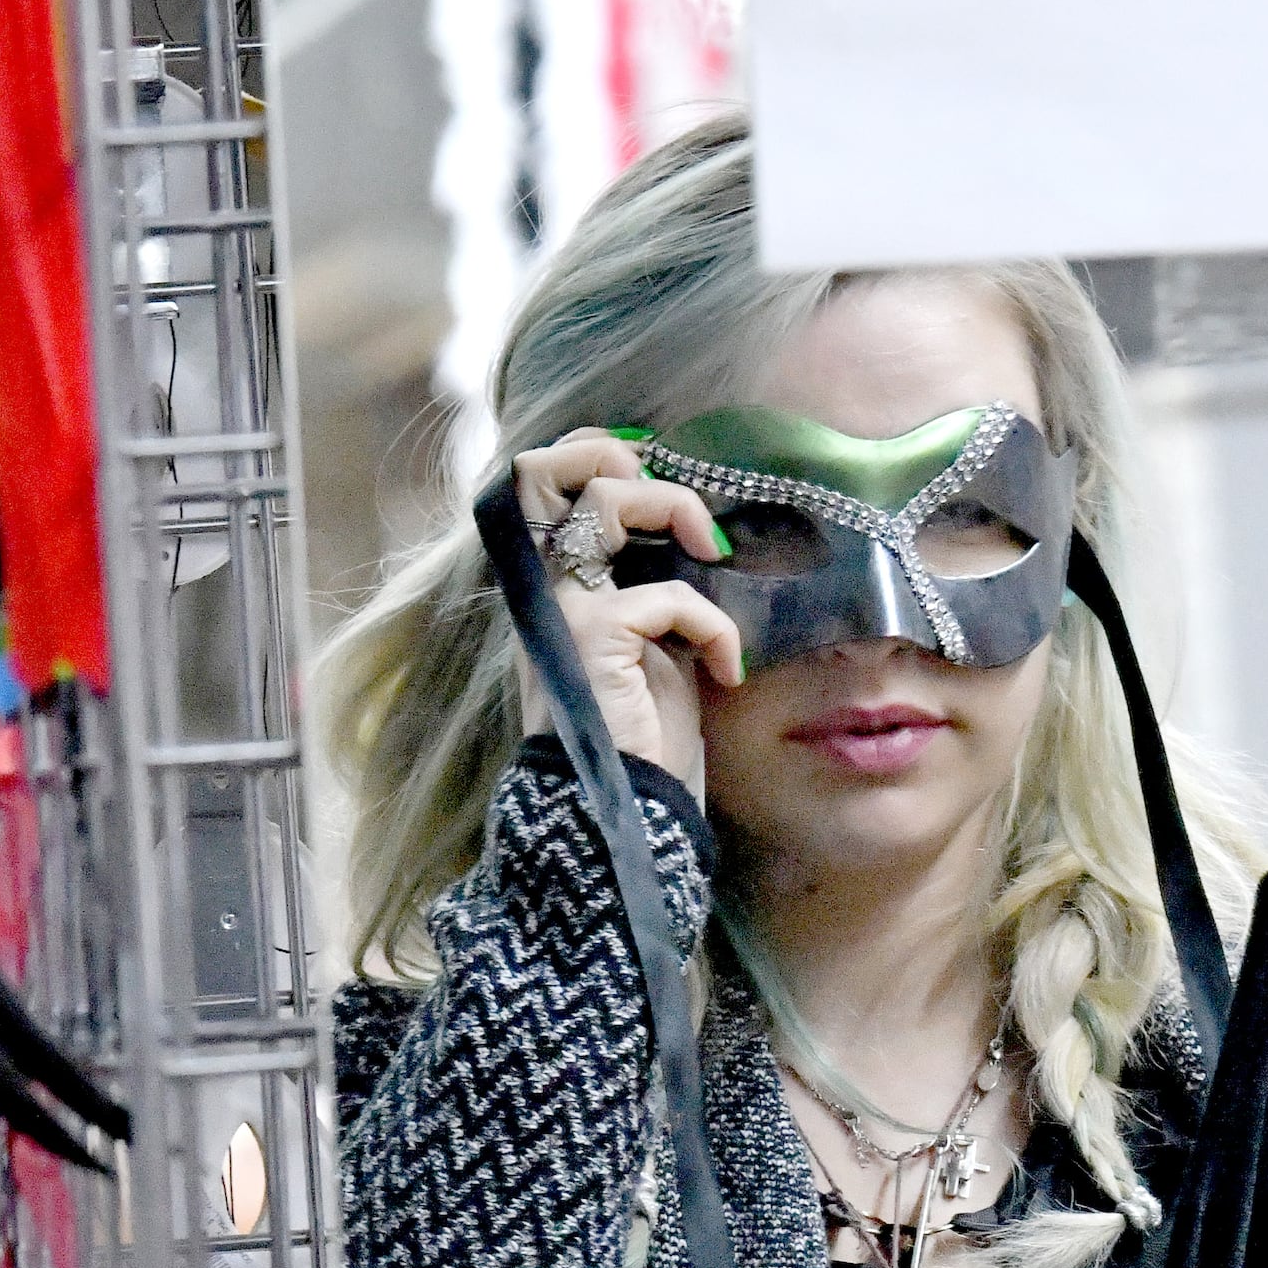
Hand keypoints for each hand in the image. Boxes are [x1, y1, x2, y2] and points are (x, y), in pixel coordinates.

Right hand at [511, 428, 740, 800]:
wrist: (625, 816)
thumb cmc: (642, 739)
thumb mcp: (652, 643)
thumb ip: (651, 584)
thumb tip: (695, 533)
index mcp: (555, 586)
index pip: (541, 481)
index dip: (591, 452)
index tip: (652, 471)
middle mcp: (545, 590)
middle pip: (540, 469)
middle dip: (609, 456)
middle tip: (668, 502)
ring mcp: (562, 610)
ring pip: (602, 501)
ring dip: (672, 508)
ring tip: (711, 553)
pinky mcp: (592, 637)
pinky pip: (671, 593)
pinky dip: (715, 625)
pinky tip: (727, 669)